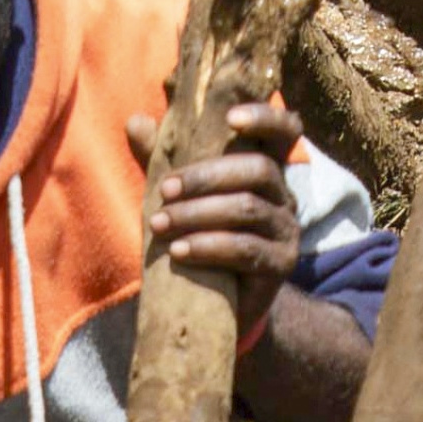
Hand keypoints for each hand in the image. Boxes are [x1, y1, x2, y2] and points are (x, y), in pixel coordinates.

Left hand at [132, 94, 307, 307]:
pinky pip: (246, 249)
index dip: (265, 117)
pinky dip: (208, 247)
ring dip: (198, 214)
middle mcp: (285, 196)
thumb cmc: (199, 236)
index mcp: (266, 170)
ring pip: (248, 209)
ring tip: (159, 224)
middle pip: (259, 169)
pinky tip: (178, 251)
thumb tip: (135, 122)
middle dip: (207, 176)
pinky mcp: (281, 264)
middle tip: (165, 189)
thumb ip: (163, 158)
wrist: (220, 304)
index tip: (230, 118)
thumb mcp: (180, 195)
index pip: (287, 129)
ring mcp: (287, 231)